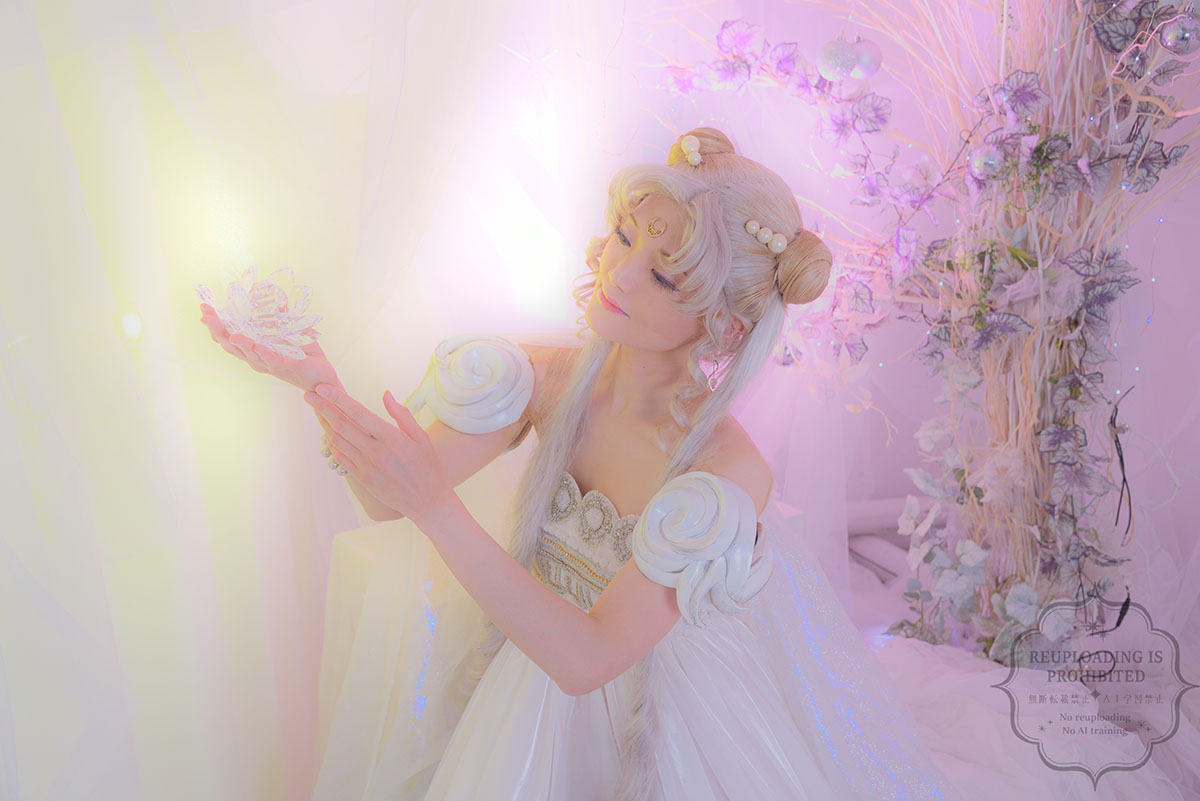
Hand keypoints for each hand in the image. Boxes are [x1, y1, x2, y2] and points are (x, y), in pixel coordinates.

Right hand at [199, 302, 338, 391]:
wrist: (322, 377)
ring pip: (250, 354)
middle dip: (218, 330)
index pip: (230, 336)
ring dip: (240, 343)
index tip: (204, 309)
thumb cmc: (303, 354)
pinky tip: (258, 345)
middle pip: (232, 345)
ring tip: (230, 333)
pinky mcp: (287, 367)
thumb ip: (281, 316)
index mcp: (254, 349)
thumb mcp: (290, 332)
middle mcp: (257, 358)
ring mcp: (270, 364)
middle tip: (205, 315)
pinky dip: (265, 353)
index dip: (216, 324)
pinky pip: (274, 360)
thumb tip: (276, 298)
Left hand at [303, 383, 460, 528]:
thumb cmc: (428, 467)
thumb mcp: (421, 437)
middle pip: (342, 425)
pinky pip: (340, 457)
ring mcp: (366, 466)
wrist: (427, 501)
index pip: (358, 413)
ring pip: (337, 440)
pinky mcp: (362, 478)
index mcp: (391, 437)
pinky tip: (327, 433)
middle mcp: (375, 451)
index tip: (324, 388)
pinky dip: (331, 443)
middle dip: (323, 407)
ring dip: (324, 424)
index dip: (338, 398)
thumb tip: (386, 395)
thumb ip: (402, 414)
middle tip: (309, 394)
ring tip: (316, 410)